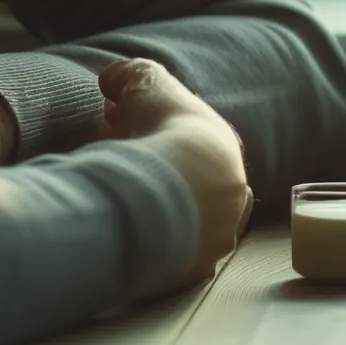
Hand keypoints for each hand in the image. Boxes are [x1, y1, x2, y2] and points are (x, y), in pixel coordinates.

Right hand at [100, 58, 252, 284]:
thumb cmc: (161, 131)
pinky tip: (131, 246)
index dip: (157, 141)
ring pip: (193, 229)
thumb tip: (113, 80)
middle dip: (164, 182)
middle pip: (197, 189)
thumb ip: (129, 76)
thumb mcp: (145, 81)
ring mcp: (219, 234)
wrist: (168, 189)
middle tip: (127, 179)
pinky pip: (177, 263)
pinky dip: (157, 254)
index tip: (126, 141)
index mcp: (225, 151)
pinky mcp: (198, 268)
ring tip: (128, 215)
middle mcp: (232, 194)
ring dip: (164, 221)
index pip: (195, 147)